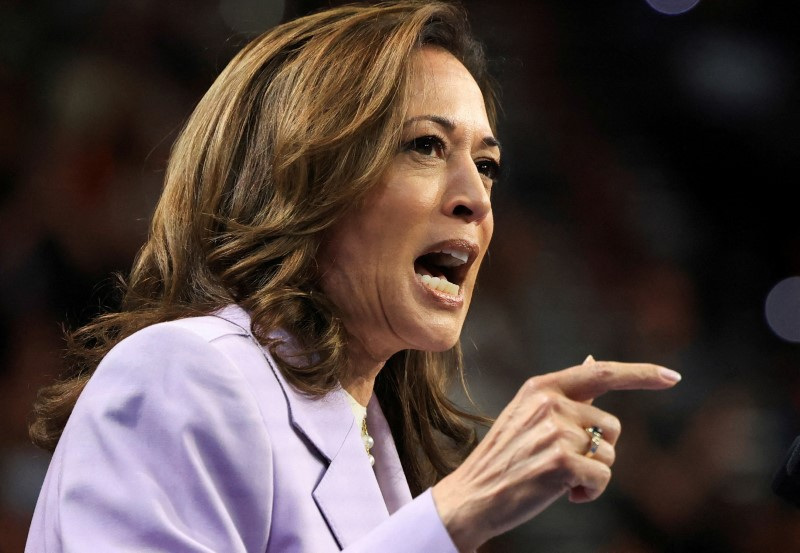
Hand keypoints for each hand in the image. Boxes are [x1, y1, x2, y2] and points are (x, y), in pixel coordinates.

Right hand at [432, 357, 680, 551]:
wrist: (473, 495)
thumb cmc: (506, 458)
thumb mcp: (528, 414)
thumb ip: (566, 392)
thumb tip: (593, 359)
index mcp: (541, 387)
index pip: (601, 373)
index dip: (641, 374)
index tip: (672, 376)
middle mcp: (550, 403)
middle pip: (611, 426)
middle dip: (599, 451)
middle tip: (563, 463)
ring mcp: (556, 431)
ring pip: (608, 455)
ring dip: (592, 474)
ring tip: (558, 478)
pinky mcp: (562, 461)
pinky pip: (602, 478)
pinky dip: (590, 493)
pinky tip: (564, 494)